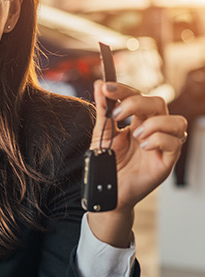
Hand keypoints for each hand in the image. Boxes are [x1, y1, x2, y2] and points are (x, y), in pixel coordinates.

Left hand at [87, 80, 186, 246]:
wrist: (106, 190)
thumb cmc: (107, 163)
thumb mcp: (101, 134)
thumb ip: (103, 111)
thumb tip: (99, 86)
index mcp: (137, 121)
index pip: (137, 96)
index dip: (124, 90)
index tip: (106, 88)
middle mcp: (153, 130)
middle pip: (158, 103)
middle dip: (136, 103)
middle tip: (117, 116)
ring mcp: (162, 145)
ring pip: (176, 121)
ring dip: (154, 123)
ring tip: (135, 135)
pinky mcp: (167, 161)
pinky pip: (175, 143)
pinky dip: (159, 140)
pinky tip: (144, 147)